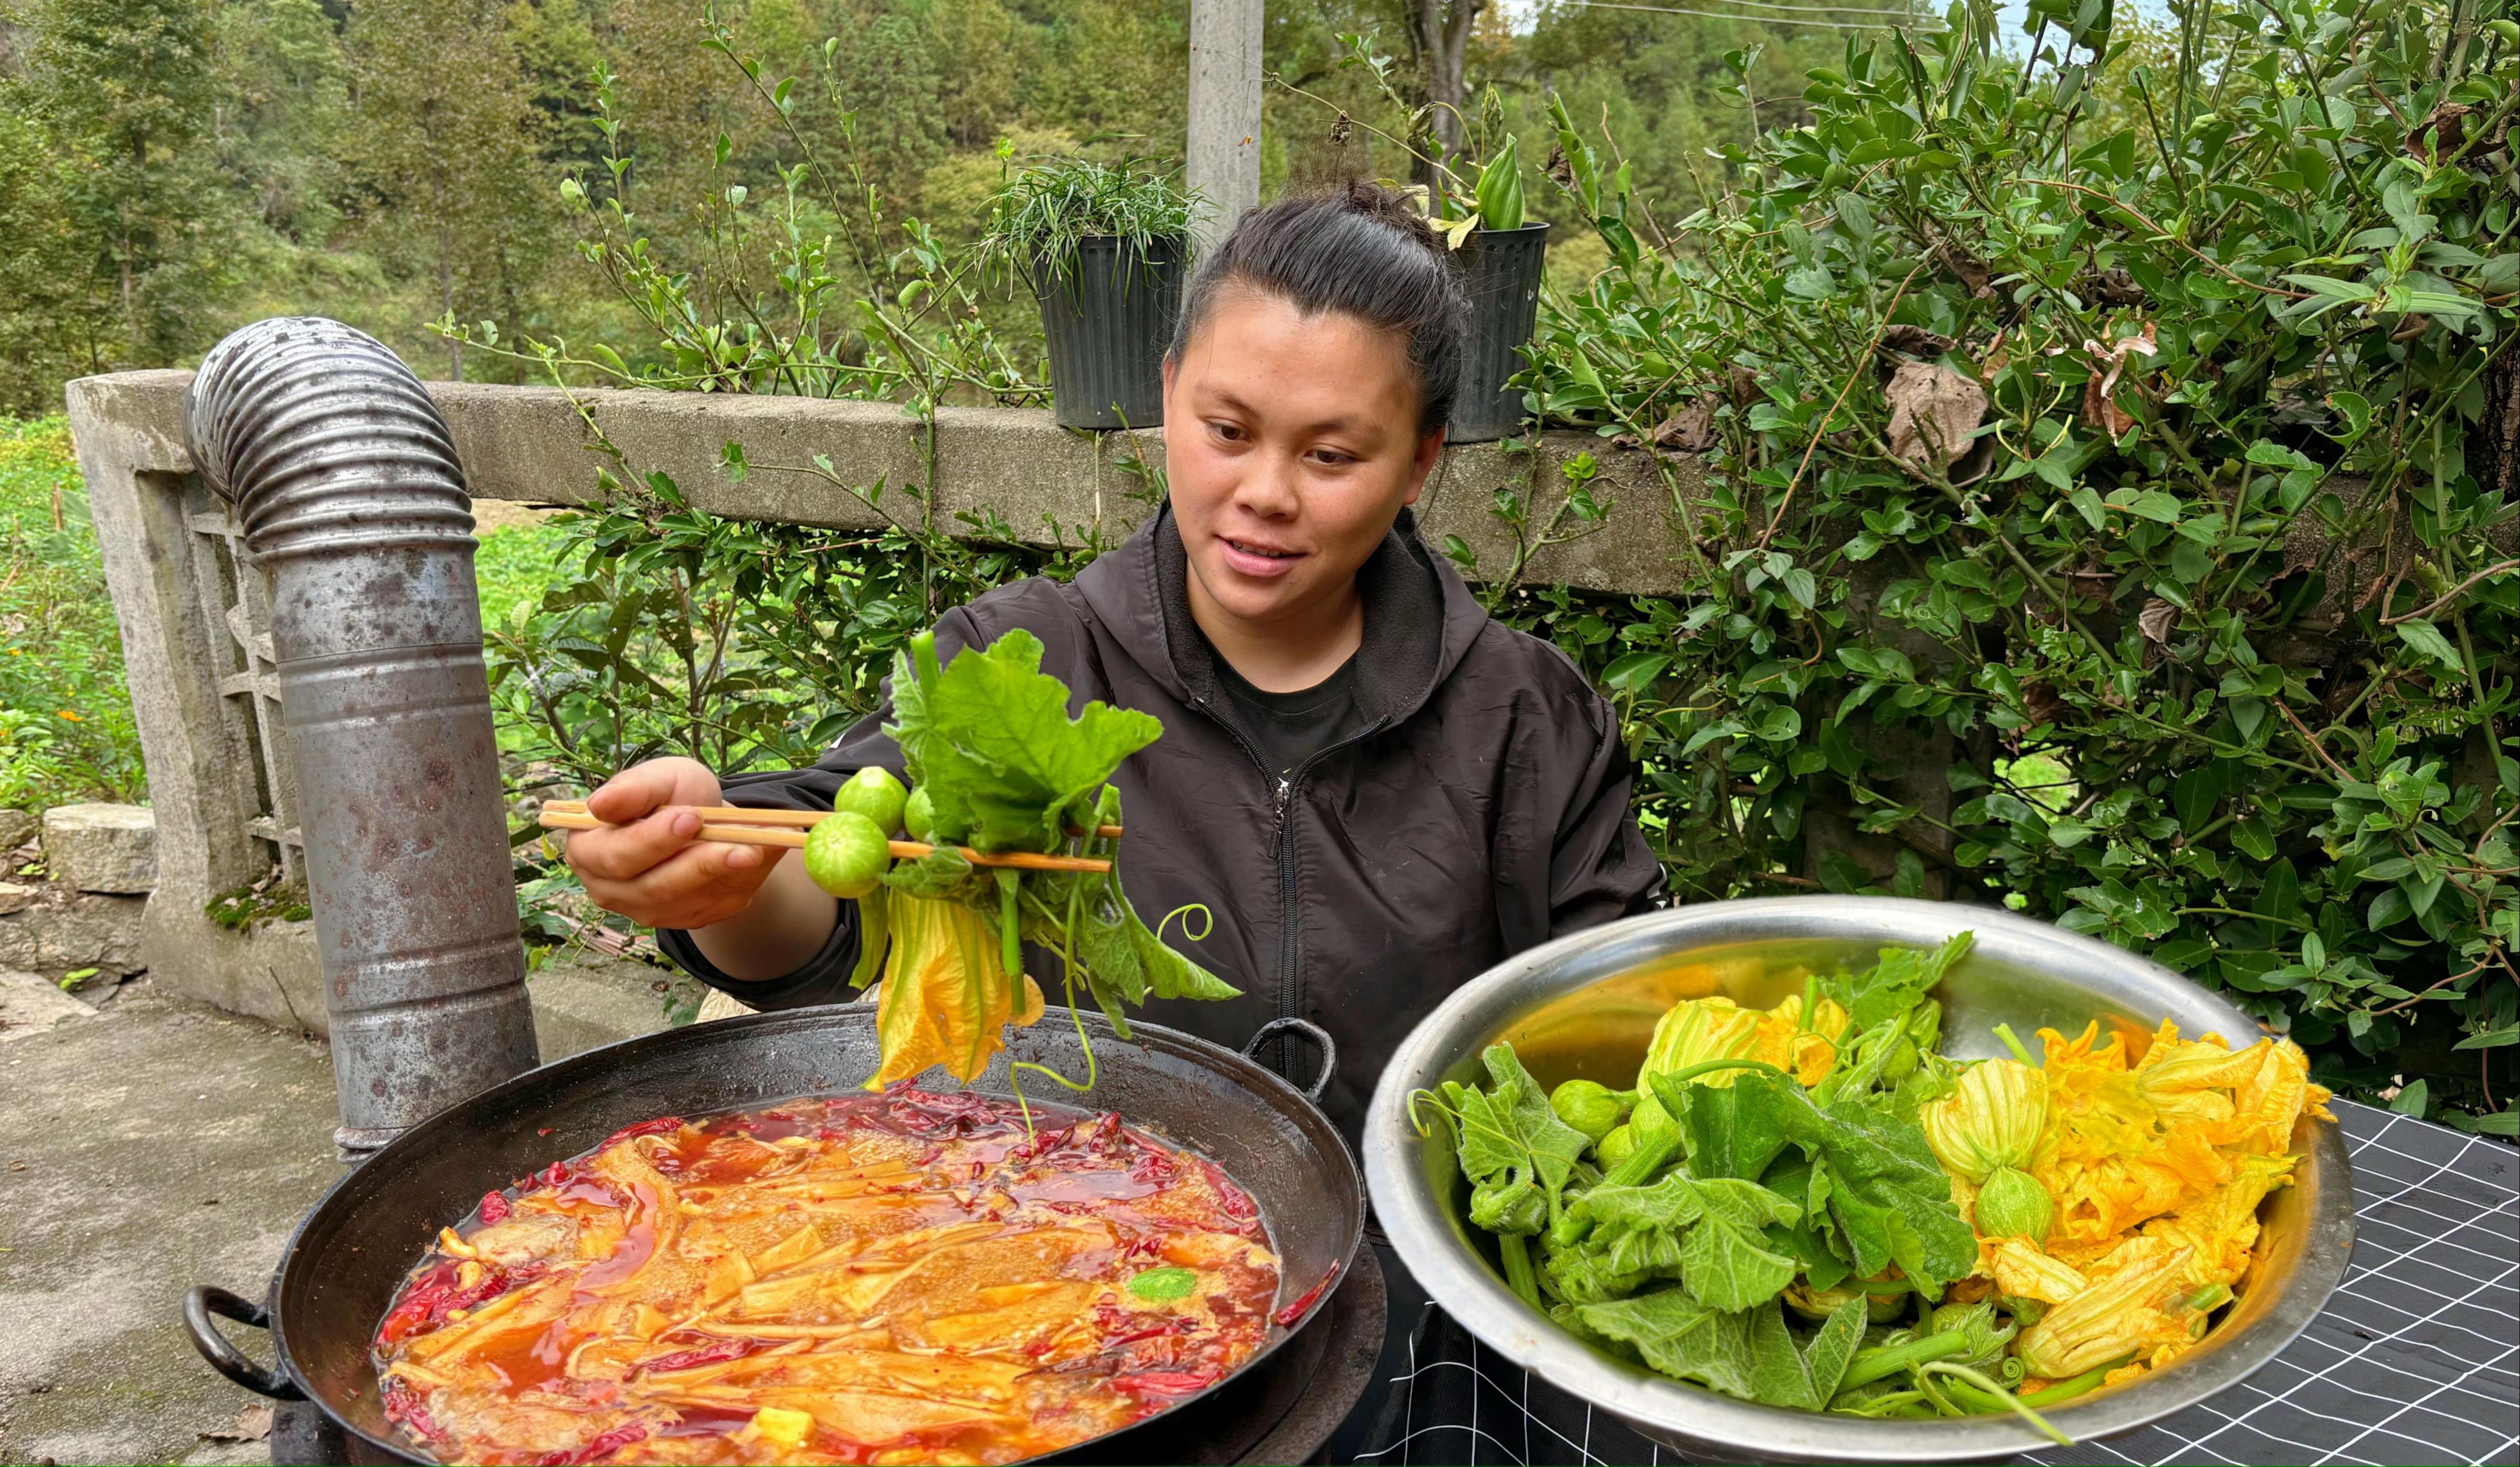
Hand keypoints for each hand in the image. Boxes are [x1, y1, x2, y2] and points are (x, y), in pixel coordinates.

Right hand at [565, 757, 778, 930]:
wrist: (703, 817)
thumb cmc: (670, 794)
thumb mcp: (657, 777)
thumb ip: (632, 789)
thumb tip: (601, 805)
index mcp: (590, 850)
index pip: (616, 854)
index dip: (653, 839)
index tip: (691, 817)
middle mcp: (612, 889)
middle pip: (654, 886)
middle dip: (699, 864)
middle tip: (738, 843)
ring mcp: (649, 910)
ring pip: (688, 901)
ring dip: (726, 876)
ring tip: (758, 849)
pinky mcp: (687, 918)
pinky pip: (716, 907)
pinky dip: (744, 882)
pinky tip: (764, 856)